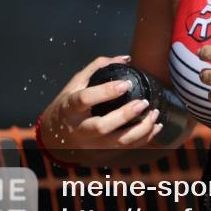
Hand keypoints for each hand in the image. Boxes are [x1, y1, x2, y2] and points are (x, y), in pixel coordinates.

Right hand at [40, 56, 163, 161]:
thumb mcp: (75, 84)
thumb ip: (97, 68)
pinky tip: (155, 126)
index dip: (105, 92)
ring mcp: (92, 144)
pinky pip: (127, 148)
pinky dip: (145, 138)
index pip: (85, 100)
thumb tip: (125, 58)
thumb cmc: (67, 106)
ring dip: (141, 129)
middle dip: (125, 115)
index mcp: (70, 108)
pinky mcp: (103, 152)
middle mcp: (80, 129)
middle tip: (143, 103)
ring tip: (154, 114)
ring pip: (118, 142)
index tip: (126, 84)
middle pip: (102, 127)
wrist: (55, 136)